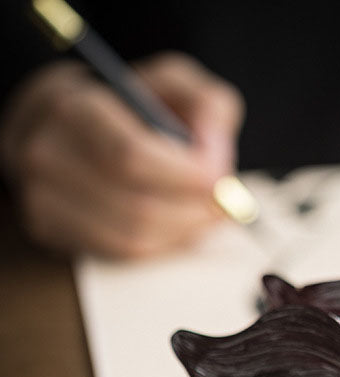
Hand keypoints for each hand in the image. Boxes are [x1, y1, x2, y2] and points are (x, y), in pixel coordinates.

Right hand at [0, 52, 244, 257]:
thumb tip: (215, 157)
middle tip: (223, 204)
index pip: (131, 155)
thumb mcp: (173, 86)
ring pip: (132, 236)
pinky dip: (162, 245)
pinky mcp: (49, 228)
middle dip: (193, 210)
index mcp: (73, 106)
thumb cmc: (131, 107)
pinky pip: (120, 253)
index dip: (185, 176)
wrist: (72, 126)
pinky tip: (180, 227)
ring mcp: (40, 194)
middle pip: (137, 205)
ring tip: (207, 215)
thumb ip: (207, 105)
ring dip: (184, 232)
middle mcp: (44, 150)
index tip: (219, 180)